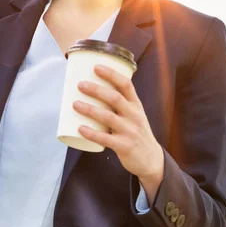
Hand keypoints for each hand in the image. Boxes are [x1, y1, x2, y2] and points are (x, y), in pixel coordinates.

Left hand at [73, 64, 163, 202]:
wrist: (151, 159)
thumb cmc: (136, 132)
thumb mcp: (134, 114)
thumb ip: (119, 103)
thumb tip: (93, 88)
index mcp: (136, 105)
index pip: (126, 84)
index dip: (111, 74)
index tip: (96, 67)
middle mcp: (134, 115)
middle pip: (115, 98)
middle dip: (96, 90)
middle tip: (80, 85)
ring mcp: (130, 131)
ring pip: (108, 117)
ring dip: (90, 109)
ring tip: (75, 104)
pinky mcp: (124, 146)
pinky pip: (105, 139)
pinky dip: (92, 133)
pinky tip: (80, 128)